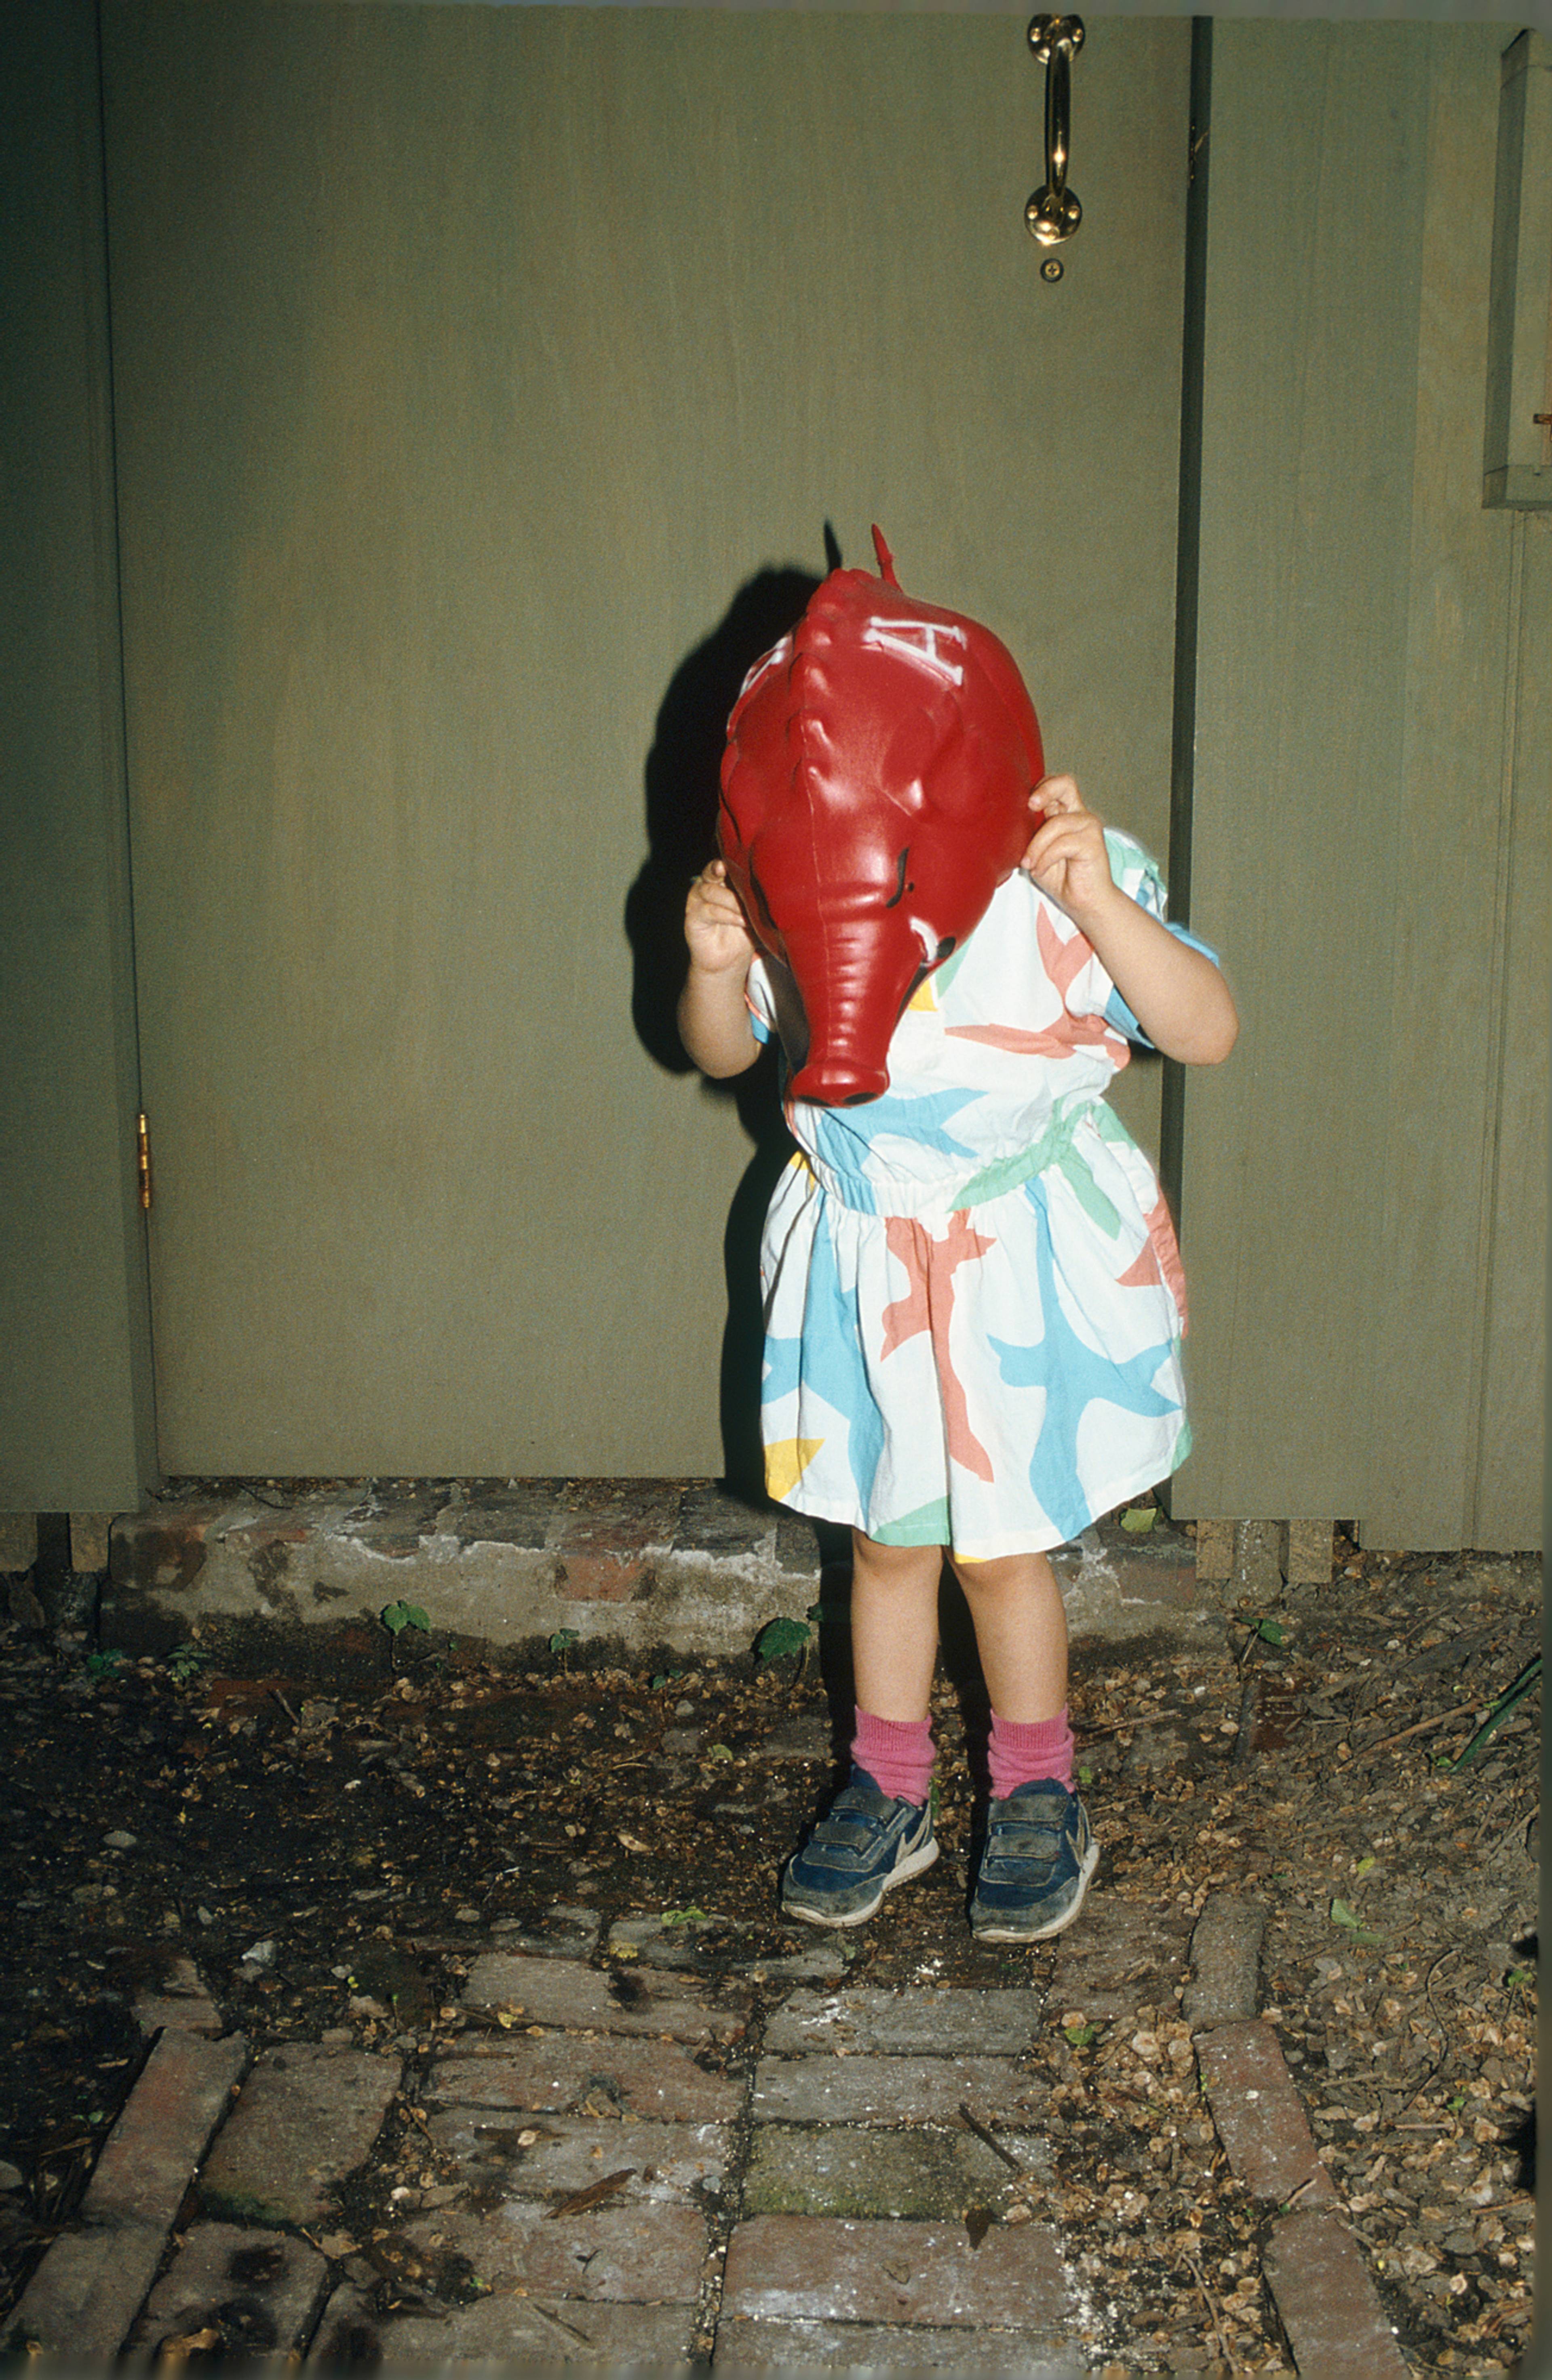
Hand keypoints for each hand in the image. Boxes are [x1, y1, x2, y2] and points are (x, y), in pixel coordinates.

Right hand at [685, 859, 756, 974]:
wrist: (728, 961)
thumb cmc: (744, 933)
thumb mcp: (756, 912)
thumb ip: (760, 898)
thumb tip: (778, 887)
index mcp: (722, 881)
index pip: (724, 864)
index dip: (729, 861)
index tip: (738, 861)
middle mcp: (707, 886)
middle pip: (712, 872)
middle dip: (723, 872)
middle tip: (738, 878)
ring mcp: (697, 901)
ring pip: (711, 891)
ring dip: (732, 901)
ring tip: (748, 913)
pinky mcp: (693, 917)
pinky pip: (708, 911)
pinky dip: (726, 915)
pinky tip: (741, 921)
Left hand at [1019, 775, 1119, 933]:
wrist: (1084, 903)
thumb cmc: (1060, 878)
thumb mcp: (1037, 851)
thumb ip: (1031, 831)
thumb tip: (1009, 818)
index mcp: (1065, 813)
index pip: (1055, 785)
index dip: (1040, 787)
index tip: (1025, 803)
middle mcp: (1079, 815)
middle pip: (1066, 783)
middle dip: (1045, 791)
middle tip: (1031, 805)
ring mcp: (1088, 826)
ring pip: (1056, 823)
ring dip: (1037, 847)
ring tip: (1031, 864)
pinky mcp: (1094, 842)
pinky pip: (1062, 844)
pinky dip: (1046, 858)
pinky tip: (1041, 870)